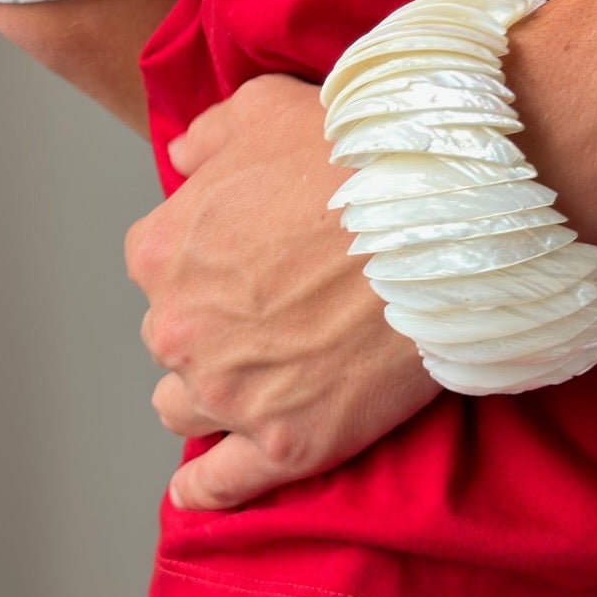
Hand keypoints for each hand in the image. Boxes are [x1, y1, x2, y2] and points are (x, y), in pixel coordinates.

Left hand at [124, 73, 438, 509]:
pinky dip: (209, 488)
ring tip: (260, 379)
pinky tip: (203, 488)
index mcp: (161, 250)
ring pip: (185, 407)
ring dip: (212, 394)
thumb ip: (209, 135)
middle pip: (172, 339)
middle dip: (210, 327)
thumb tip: (180, 159)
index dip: (204, 265)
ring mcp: (230, 391)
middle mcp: (178, 326)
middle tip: (274, 310)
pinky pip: (222, 482)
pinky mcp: (285, 442)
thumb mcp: (265, 108)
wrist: (438, 216)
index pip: (158, 269)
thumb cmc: (354, 157)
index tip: (249, 261)